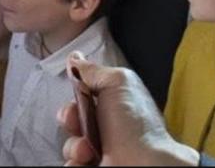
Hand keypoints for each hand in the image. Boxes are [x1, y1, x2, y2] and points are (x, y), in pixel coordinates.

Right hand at [58, 54, 199, 165]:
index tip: (78, 95)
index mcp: (113, 104)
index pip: (83, 95)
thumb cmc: (136, 125)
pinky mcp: (92, 167)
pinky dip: (74, 163)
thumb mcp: (117, 82)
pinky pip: (71, 164)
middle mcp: (107, 127)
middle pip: (72, 118)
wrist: (145, 164)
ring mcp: (100, 151)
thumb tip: (75, 58)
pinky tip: (86, 161)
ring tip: (87, 150)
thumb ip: (93, 70)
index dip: (76, 94)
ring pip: (70, 143)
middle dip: (69, 118)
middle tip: (78, 123)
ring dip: (73, 145)